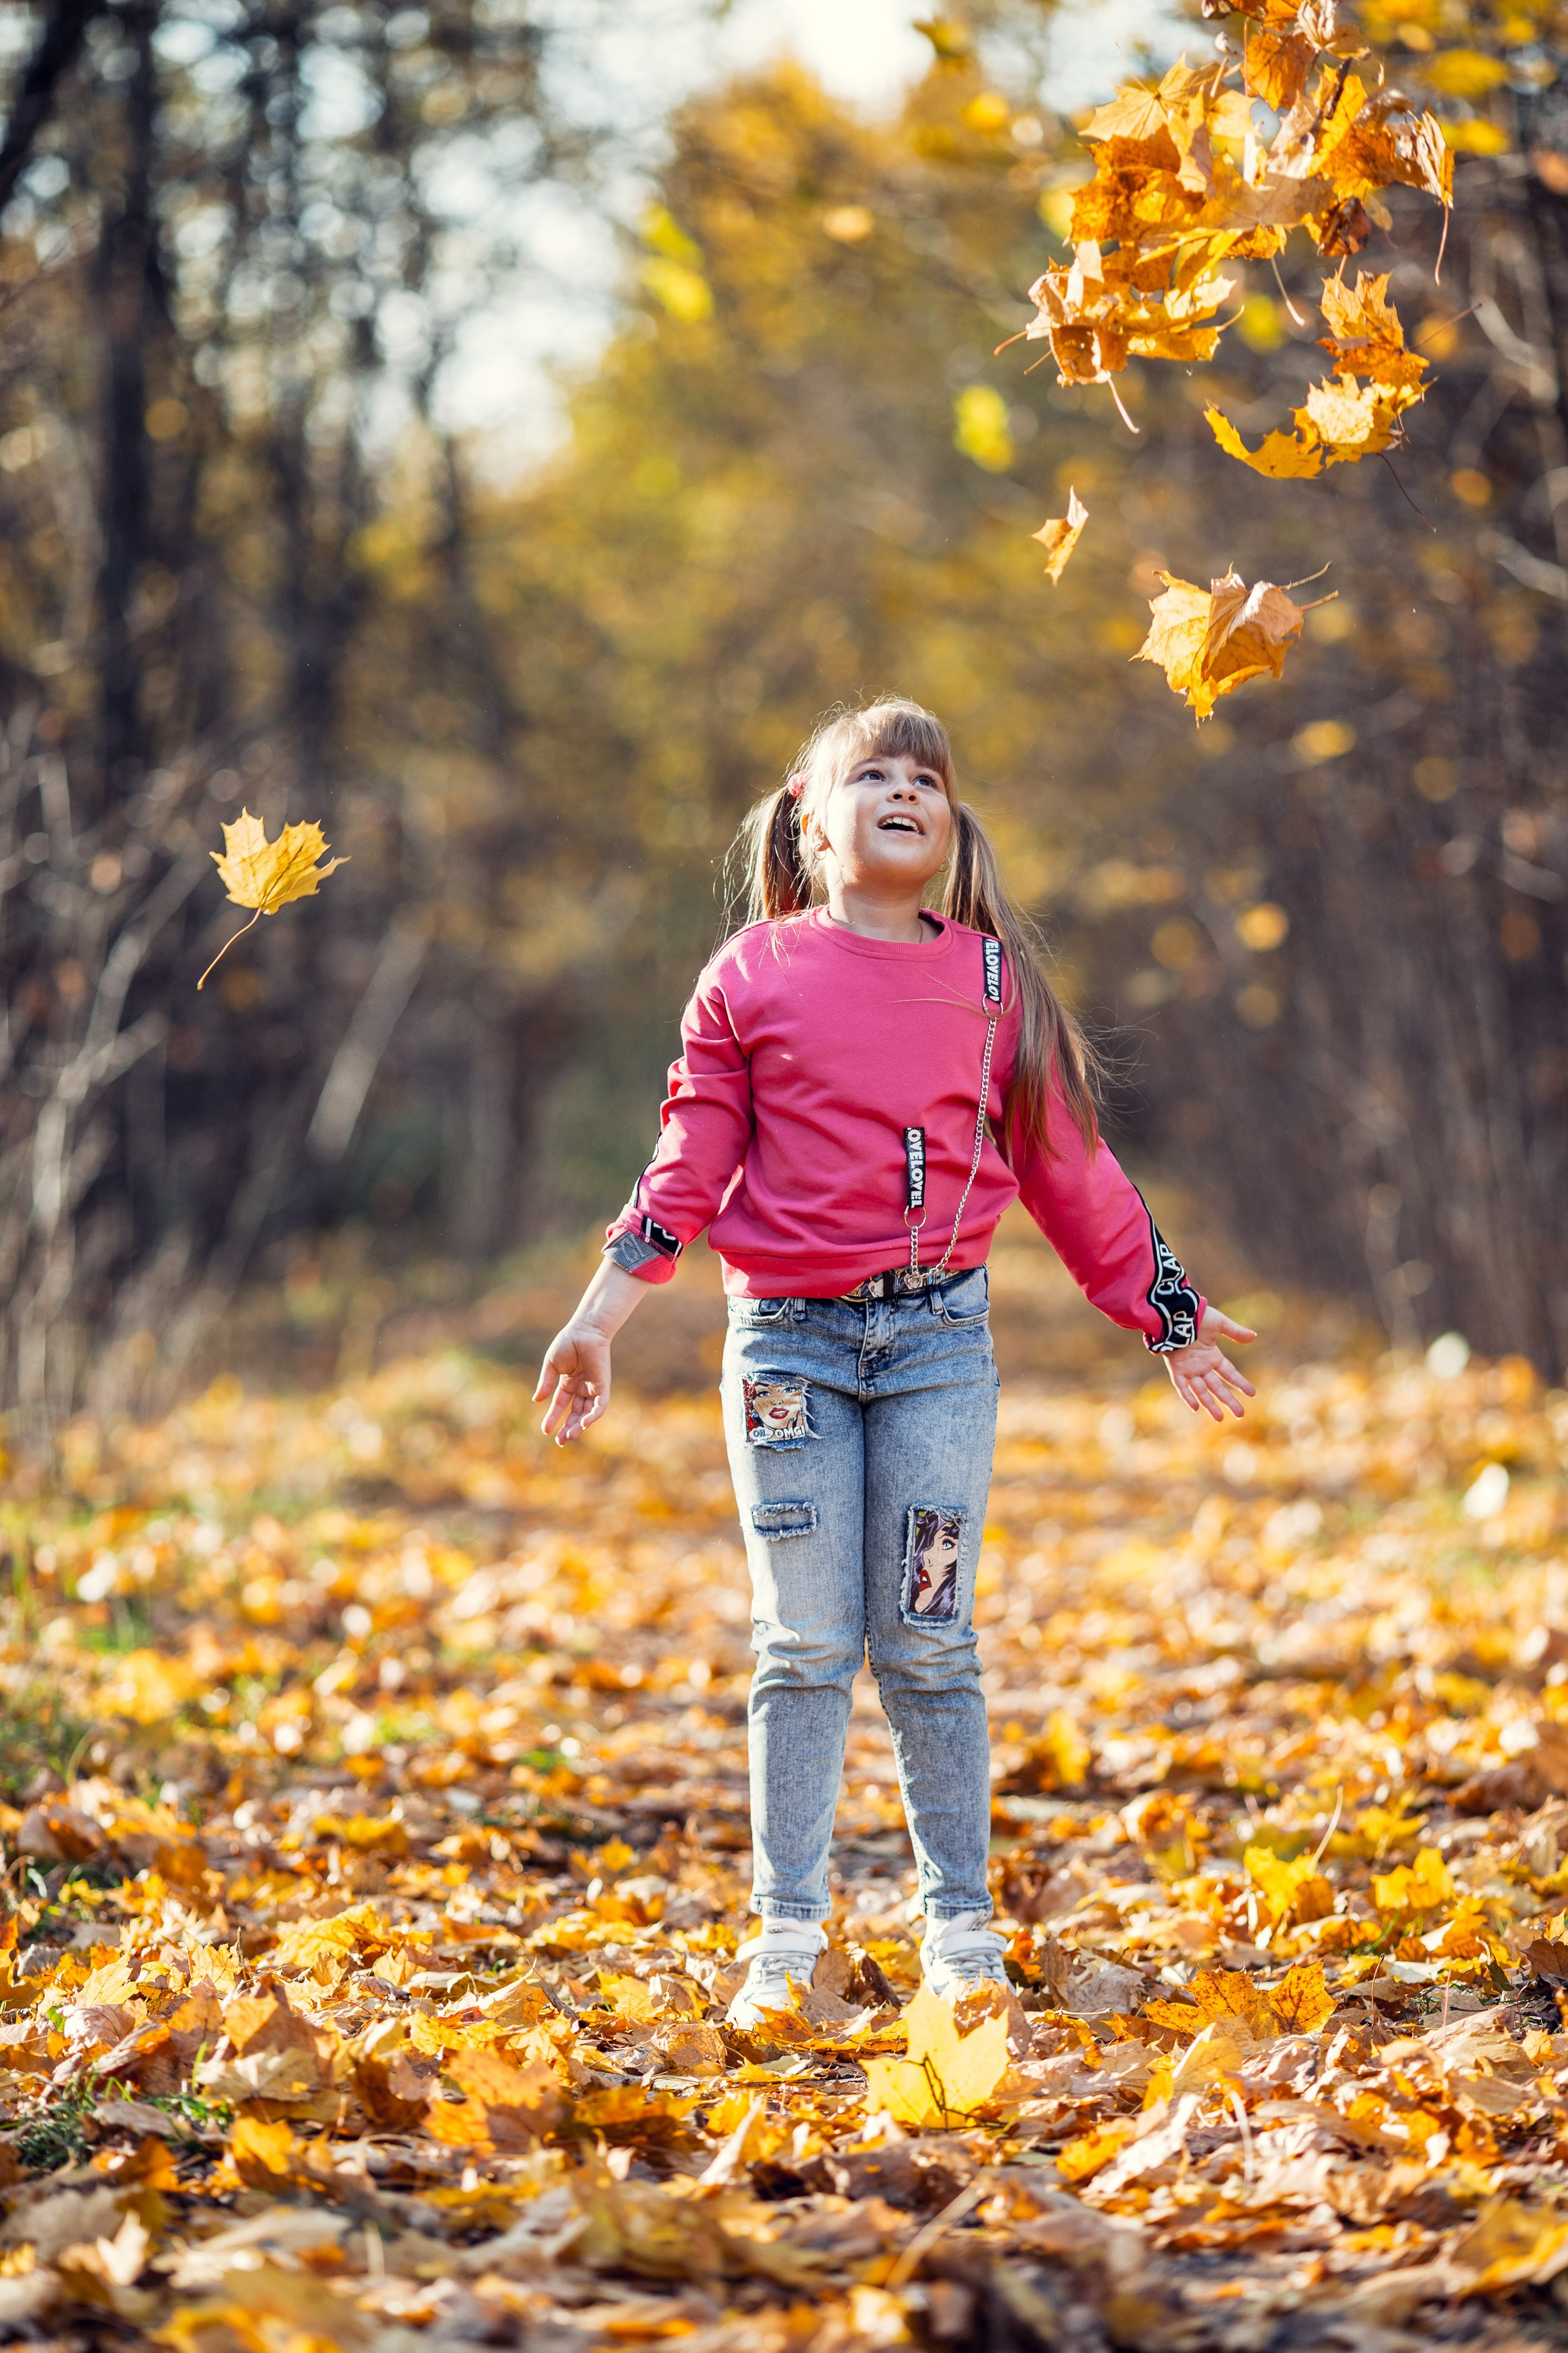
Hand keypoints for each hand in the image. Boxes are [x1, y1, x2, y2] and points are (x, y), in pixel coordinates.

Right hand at [534, 1321, 612, 1443]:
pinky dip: (593, 1416)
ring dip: (579, 1426)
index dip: (552, 1418)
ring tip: (569, 1437)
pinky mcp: (602, 1386)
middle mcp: (581, 1388)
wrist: (584, 1331)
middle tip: (560, 1441)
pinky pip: (599, 1406)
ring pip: (587, 1413)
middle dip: (567, 1428)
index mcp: (568, 1383)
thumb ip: (546, 1383)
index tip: (545, 1430)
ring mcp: (592, 1388)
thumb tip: (536, 1401)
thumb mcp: (552, 1366)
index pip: (560, 1405)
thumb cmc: (568, 1343)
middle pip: (575, 1414)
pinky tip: (584, 1424)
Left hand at [1163, 1305, 1256, 1421]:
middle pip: (1217, 1387)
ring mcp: (1189, 1368)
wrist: (1176, 1312)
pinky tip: (1195, 1407)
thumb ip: (1235, 1332)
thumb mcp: (1220, 1323)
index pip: (1229, 1373)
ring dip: (1209, 1404)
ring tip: (1220, 1418)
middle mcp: (1201, 1366)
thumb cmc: (1197, 1315)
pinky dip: (1187, 1395)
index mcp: (1212, 1356)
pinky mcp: (1176, 1368)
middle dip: (1229, 1400)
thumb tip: (1253, 1337)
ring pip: (1201, 1391)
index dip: (1240, 1383)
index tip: (1252, 1394)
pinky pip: (1181, 1385)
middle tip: (1240, 1414)